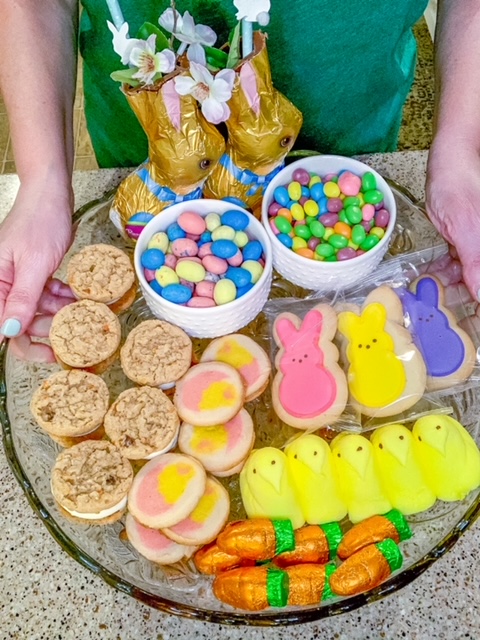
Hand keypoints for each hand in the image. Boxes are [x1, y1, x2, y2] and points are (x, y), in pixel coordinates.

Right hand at [0, 181, 74, 356]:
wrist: (52, 193)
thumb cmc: (40, 221)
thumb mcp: (35, 264)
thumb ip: (22, 299)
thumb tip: (8, 331)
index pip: (3, 326)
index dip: (26, 344)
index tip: (51, 354)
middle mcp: (2, 284)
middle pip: (21, 322)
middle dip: (49, 326)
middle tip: (74, 326)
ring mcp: (18, 279)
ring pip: (37, 310)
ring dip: (59, 311)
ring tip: (79, 308)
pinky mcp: (33, 273)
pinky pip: (45, 295)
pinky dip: (60, 297)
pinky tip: (75, 295)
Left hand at [426, 143, 479, 301]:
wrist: (450, 160)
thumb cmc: (461, 186)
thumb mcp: (467, 229)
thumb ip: (477, 265)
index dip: (477, 303)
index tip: (472, 324)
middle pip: (478, 280)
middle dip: (468, 295)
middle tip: (445, 315)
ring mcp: (478, 247)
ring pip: (469, 275)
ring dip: (452, 286)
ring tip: (431, 295)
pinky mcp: (466, 242)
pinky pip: (458, 264)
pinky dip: (445, 271)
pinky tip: (430, 276)